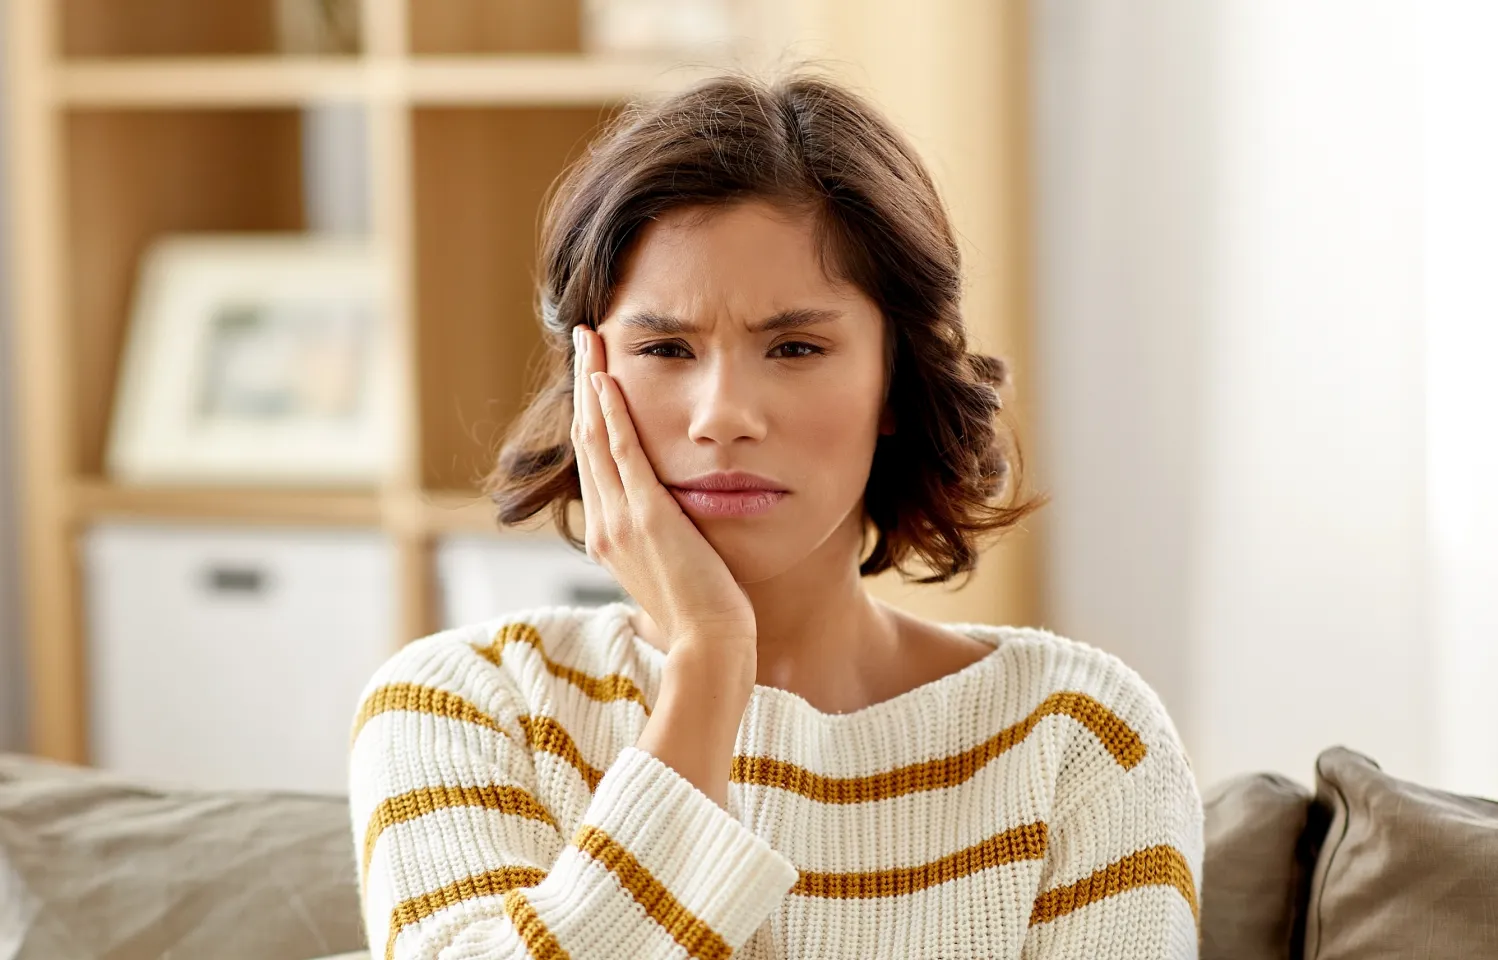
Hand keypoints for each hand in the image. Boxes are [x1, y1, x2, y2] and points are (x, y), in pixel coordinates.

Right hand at [571, 325, 756, 659]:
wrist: (711, 647)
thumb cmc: (704, 616)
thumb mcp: (673, 569)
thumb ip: (663, 540)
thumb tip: (672, 523)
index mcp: (609, 536)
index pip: (593, 460)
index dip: (590, 412)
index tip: (594, 373)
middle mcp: (604, 524)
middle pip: (585, 439)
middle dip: (584, 383)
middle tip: (586, 337)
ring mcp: (621, 521)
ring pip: (596, 438)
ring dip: (592, 384)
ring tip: (592, 340)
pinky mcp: (648, 518)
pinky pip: (624, 456)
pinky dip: (613, 416)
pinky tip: (609, 380)